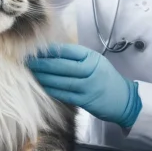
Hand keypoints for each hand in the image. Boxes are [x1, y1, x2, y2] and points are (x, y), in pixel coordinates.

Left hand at [27, 43, 141, 128]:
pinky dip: (51, 89)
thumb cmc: (106, 78)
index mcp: (92, 58)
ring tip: (31, 73)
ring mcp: (88, 86)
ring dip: (43, 77)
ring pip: (60, 80)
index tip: (34, 49)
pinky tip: (41, 86)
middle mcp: (91, 70)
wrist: (124, 99)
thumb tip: (51, 53)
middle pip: (61, 65)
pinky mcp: (86, 101)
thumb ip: (77, 57)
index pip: (67, 51)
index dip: (49, 51)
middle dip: (41, 63)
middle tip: (26, 61)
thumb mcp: (96, 62)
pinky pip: (64, 94)